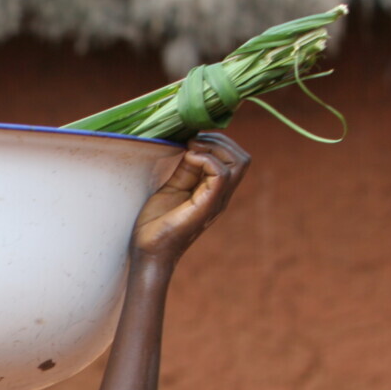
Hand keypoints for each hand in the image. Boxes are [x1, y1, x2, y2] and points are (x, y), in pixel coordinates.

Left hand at [131, 133, 248, 263]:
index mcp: (215, 190)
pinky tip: (188, 159)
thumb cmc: (156, 223)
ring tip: (191, 148)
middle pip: (242, 158)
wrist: (148, 251)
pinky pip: (222, 175)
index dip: (217, 141)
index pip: (234, 158)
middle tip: (192, 141)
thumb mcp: (173, 187)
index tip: (191, 139)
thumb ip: (186, 168)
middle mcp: (221, 195)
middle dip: (219, 140)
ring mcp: (216, 201)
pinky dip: (207, 160)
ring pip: (238, 163)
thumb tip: (194, 144)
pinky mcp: (207, 206)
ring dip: (215, 147)